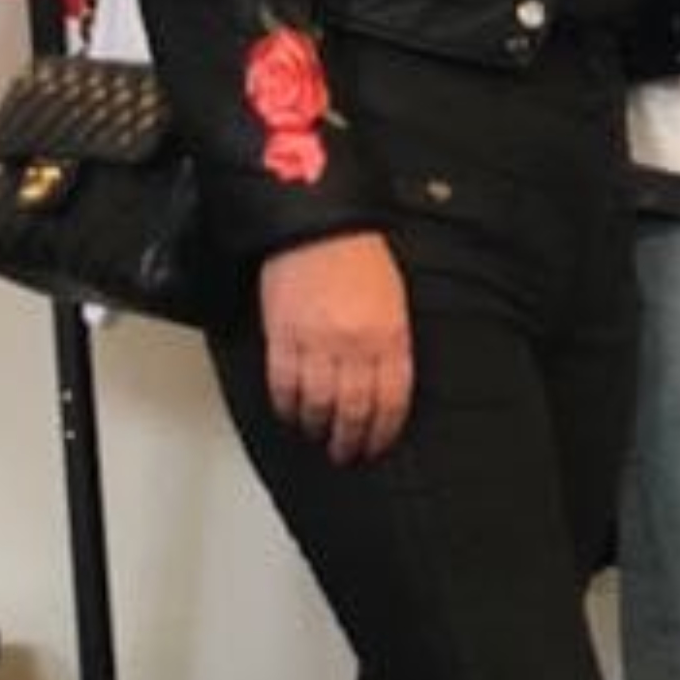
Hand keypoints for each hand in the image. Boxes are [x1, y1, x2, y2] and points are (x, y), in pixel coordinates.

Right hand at [258, 232, 411, 463]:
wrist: (319, 226)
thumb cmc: (359, 256)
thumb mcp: (395, 301)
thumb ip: (392, 344)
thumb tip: (387, 385)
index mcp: (390, 336)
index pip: (392, 400)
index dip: (384, 430)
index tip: (377, 445)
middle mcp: (356, 345)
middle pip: (354, 411)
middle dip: (350, 440)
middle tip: (346, 453)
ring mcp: (318, 343)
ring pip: (319, 405)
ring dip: (318, 428)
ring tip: (318, 437)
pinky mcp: (284, 337)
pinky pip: (284, 385)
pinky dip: (287, 407)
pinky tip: (290, 414)